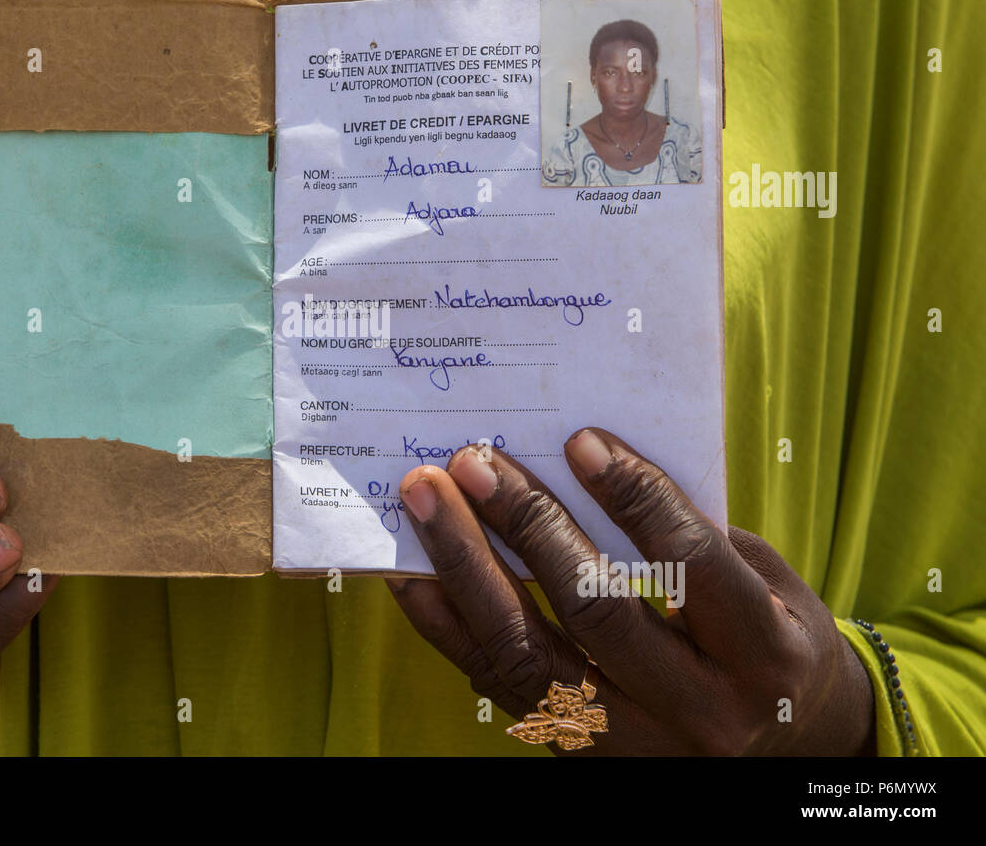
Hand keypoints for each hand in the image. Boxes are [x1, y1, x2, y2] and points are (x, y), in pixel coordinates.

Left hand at [387, 427, 876, 754]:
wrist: (780, 752)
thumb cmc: (771, 641)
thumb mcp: (768, 581)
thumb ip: (695, 531)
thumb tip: (589, 459)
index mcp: (765, 655)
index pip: (691, 564)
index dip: (634, 497)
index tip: (580, 442)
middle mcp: (700, 710)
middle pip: (594, 611)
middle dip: (527, 524)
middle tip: (474, 462)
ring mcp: (634, 743)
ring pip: (528, 655)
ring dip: (466, 568)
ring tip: (426, 503)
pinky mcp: (581, 753)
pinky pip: (498, 686)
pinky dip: (447, 625)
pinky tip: (415, 573)